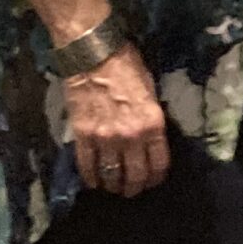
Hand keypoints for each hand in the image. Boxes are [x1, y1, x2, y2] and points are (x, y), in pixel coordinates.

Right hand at [64, 44, 169, 196]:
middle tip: (132, 189)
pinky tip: (94, 181)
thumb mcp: (150, 89)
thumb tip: (151, 135)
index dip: (156, 178)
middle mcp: (131, 137)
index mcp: (152, 124)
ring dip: (114, 185)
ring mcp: (105, 139)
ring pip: (112, 176)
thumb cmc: (126, 65)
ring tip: (114, 187)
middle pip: (136, 176)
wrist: (93, 54)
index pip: (159, 164)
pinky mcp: (83, 137)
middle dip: (135, 187)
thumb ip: (151, 117)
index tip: (153, 181)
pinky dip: (91, 178)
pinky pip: (87, 166)